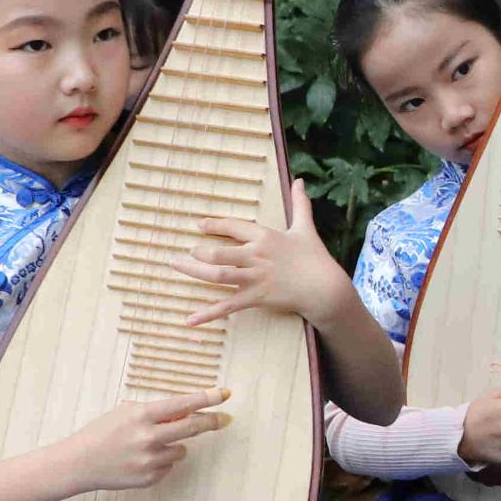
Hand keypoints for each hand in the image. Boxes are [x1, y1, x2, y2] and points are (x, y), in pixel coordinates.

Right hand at [59, 388, 229, 493]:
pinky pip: (169, 466)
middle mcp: (148, 437)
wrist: (79, 463)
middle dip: (211, 422)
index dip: (206, 398)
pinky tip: (140, 459)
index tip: (225, 394)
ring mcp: (149, 460)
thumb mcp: (127, 413)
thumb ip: (157, 412)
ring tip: (150, 445)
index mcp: (142, 415)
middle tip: (225, 419)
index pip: (183, 404)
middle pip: (192, 428)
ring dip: (176, 445)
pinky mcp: (149, 478)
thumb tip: (189, 411)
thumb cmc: (103, 432)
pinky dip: (161, 461)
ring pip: (182, 450)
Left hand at [180, 178, 342, 327]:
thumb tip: (299, 180)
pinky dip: (208, 313)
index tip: (198, 224)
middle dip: (197, 252)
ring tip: (176, 265)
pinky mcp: (256, 297)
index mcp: (265, 237)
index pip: (234, 226)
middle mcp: (256, 256)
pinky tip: (190, 319)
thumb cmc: (315, 257)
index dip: (215, 225)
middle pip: (218, 253)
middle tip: (181, 253)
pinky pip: (227, 306)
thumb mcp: (305, 228)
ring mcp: (255, 278)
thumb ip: (300, 204)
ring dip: (193, 271)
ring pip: (218, 275)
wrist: (325, 287)